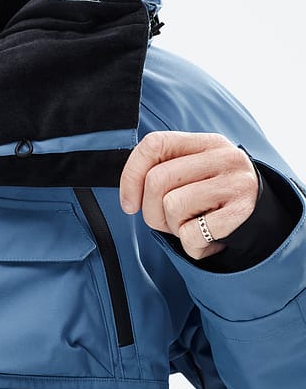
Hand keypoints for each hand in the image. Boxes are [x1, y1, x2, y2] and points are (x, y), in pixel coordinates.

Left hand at [119, 131, 258, 259]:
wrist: (259, 221)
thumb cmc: (211, 199)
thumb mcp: (191, 175)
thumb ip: (161, 172)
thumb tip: (129, 197)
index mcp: (205, 143)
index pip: (154, 144)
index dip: (131, 175)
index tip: (129, 203)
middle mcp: (223, 157)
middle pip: (157, 180)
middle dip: (151, 211)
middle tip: (167, 221)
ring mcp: (235, 183)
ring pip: (172, 206)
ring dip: (173, 227)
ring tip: (191, 226)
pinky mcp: (242, 212)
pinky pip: (191, 233)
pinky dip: (191, 245)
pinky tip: (205, 239)